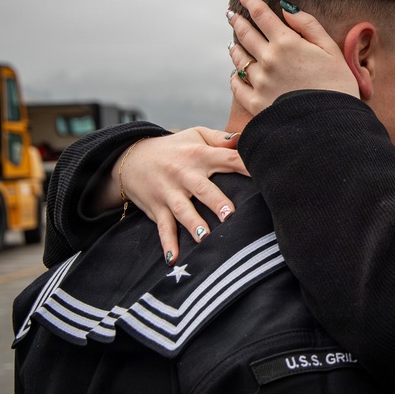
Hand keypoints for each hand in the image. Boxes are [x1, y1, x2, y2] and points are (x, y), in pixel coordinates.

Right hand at [109, 128, 249, 264]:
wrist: (131, 158)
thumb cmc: (175, 148)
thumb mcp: (196, 135)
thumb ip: (222, 138)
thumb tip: (245, 138)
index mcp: (199, 154)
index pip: (226, 159)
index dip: (244, 166)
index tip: (263, 175)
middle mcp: (184, 174)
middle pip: (203, 189)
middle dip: (216, 202)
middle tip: (231, 215)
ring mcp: (169, 192)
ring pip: (182, 209)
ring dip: (193, 224)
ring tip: (205, 237)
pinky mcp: (157, 208)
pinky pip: (163, 227)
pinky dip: (167, 243)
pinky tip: (173, 258)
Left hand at [227, 0, 357, 115]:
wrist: (331, 125)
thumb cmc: (337, 86)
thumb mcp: (331, 50)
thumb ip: (309, 26)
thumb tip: (287, 9)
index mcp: (287, 43)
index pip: (262, 16)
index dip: (252, 3)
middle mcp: (268, 60)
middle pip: (246, 35)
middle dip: (238, 21)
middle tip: (231, 14)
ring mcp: (259, 82)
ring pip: (239, 59)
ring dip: (235, 48)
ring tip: (233, 43)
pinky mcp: (256, 104)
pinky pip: (237, 86)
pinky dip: (234, 77)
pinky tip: (235, 74)